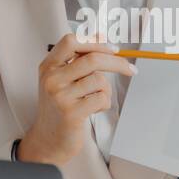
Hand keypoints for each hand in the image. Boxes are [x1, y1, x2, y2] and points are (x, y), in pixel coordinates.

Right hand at [17, 33, 136, 165]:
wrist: (48, 139)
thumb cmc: (59, 108)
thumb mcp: (62, 79)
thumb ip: (78, 60)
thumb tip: (102, 38)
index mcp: (48, 66)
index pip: (71, 41)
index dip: (95, 42)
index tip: (112, 49)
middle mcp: (51, 79)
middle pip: (92, 59)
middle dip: (118, 63)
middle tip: (130, 69)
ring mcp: (60, 96)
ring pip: (100, 80)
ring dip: (107, 90)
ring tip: (97, 99)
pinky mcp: (71, 113)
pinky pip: (101, 99)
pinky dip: (105, 103)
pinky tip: (94, 109)